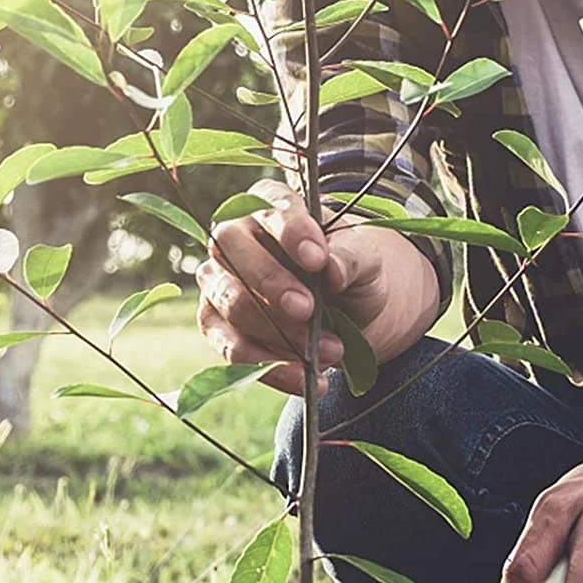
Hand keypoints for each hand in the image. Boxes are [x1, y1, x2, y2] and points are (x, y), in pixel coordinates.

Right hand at [195, 180, 390, 395]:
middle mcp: (235, 237)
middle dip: (270, 282)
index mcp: (271, 206)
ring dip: (277, 332)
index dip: (289, 232)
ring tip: (330, 351)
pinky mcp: (216, 325)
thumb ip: (351, 257)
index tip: (318, 260)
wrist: (347, 314)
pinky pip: (232, 348)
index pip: (269, 207)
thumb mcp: (366, 262)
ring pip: (230, 302)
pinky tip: (305, 377)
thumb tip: (331, 268)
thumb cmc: (349, 274)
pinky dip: (270, 367)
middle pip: (231, 249)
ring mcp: (219, 281)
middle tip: (307, 309)